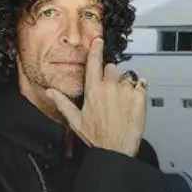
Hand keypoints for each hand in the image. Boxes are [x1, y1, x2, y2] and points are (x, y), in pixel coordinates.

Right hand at [47, 37, 147, 156]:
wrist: (117, 150)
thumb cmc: (97, 137)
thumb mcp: (76, 121)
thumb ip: (63, 103)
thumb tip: (50, 92)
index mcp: (93, 90)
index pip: (94, 62)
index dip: (96, 50)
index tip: (98, 41)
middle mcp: (110, 87)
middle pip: (112, 68)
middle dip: (111, 76)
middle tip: (111, 93)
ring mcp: (126, 91)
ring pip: (127, 77)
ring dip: (125, 85)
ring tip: (123, 103)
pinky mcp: (140, 97)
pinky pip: (141, 85)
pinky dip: (139, 90)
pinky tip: (133, 102)